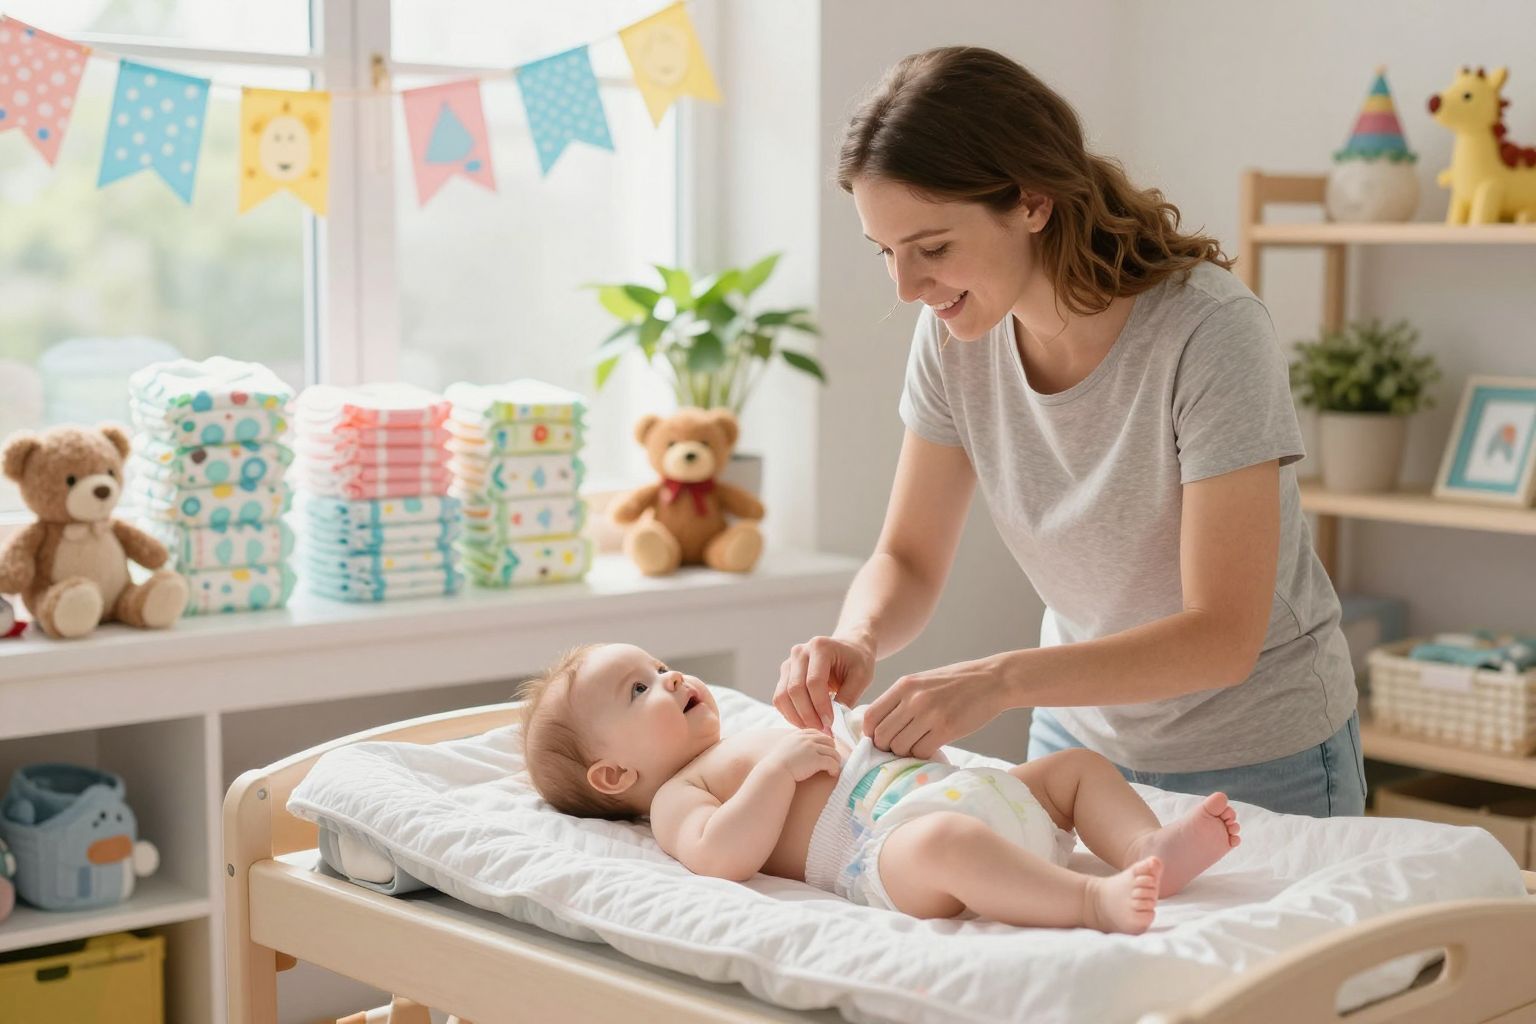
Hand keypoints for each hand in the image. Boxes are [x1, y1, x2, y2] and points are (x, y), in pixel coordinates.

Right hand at [763, 729, 841, 782]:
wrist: (775, 772)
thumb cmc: (777, 764)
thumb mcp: (785, 747)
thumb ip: (795, 743)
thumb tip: (804, 748)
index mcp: (799, 735)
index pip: (818, 733)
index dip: (824, 742)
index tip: (825, 750)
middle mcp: (807, 739)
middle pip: (829, 741)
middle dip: (832, 750)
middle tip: (832, 760)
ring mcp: (812, 748)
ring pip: (833, 752)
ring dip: (835, 761)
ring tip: (833, 769)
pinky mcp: (816, 760)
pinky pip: (832, 762)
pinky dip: (834, 768)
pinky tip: (832, 774)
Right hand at [774, 633, 875, 732]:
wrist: (848, 649)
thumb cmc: (856, 662)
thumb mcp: (861, 677)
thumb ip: (848, 696)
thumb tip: (835, 720)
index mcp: (820, 647)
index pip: (814, 682)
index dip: (820, 706)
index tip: (830, 723)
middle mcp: (799, 652)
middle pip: (795, 689)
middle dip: (808, 715)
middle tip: (823, 730)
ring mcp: (788, 663)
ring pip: (782, 696)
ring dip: (797, 717)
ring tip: (815, 728)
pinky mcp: (784, 675)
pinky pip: (779, 699)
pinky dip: (790, 714)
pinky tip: (806, 722)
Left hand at [863, 658, 1007, 759]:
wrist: (992, 680)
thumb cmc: (956, 684)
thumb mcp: (922, 682)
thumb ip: (901, 701)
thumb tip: (880, 728)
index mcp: (904, 685)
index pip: (870, 716)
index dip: (871, 734)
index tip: (881, 740)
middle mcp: (913, 699)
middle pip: (882, 736)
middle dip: (887, 748)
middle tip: (901, 748)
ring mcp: (929, 714)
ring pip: (900, 747)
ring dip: (906, 753)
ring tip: (918, 746)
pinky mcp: (947, 728)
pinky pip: (921, 752)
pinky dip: (923, 755)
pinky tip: (932, 748)